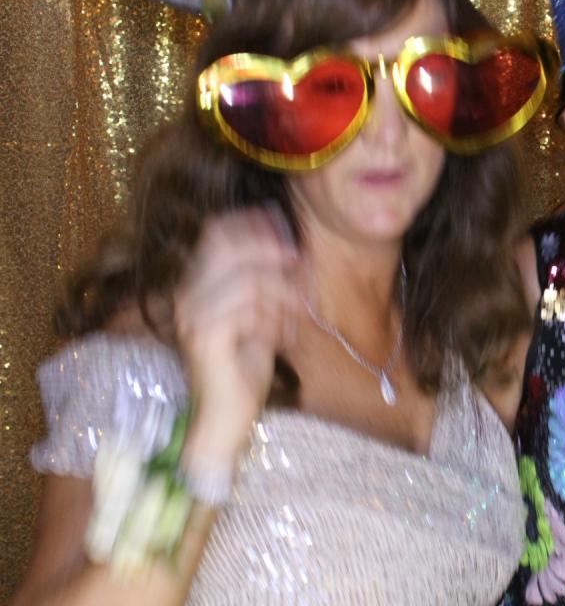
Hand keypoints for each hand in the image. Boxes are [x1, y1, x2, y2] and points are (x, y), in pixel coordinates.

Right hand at [174, 207, 300, 466]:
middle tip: (299, 263)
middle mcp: (187, 296)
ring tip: (296, 312)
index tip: (284, 227)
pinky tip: (282, 335)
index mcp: (196, 287)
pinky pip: (249, 305)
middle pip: (229, 245)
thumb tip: (293, 248)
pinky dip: (274, 315)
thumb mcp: (262, 317)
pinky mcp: (206, 335)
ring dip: (282, 290)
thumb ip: (270, 284)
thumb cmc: (244, 370)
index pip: (216, 232)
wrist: (226, 419)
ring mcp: (193, 315)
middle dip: (271, 249)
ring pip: (248, 276)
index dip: (251, 223)